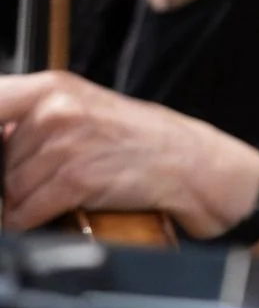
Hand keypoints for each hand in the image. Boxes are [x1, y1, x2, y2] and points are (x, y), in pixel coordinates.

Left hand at [0, 71, 258, 237]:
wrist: (191, 165)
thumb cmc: (142, 141)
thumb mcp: (85, 110)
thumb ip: (37, 117)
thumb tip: (0, 141)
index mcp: (53, 87)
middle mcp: (55, 110)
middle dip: (8, 177)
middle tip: (32, 184)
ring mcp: (66, 144)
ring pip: (10, 185)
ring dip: (19, 203)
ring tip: (40, 203)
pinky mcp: (77, 180)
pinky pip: (29, 209)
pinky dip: (28, 221)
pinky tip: (38, 219)